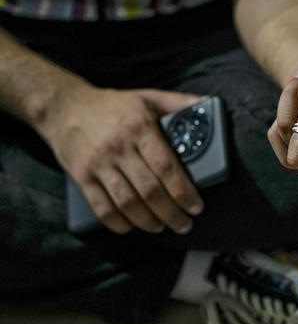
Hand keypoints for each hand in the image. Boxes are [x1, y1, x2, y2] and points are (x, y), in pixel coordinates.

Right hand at [39, 86, 203, 234]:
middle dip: (171, 213)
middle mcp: (120, 148)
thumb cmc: (112, 104)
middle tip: (184, 224)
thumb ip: (178, 102)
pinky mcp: (81, 177)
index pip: (166, 167)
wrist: (64, 106)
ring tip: (162, 227)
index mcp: (140, 128)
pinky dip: (119, 223)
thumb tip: (208, 103)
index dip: (184, 191)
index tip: (196, 206)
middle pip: (150, 190)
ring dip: (148, 221)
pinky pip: (102, 207)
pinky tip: (132, 227)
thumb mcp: (147, 97)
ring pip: (128, 203)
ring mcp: (98, 164)